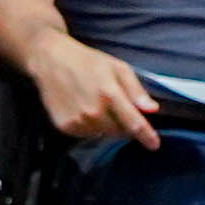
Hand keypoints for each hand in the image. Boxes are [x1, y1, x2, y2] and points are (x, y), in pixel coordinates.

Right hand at [27, 40, 163, 145]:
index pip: (133, 123)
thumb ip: (135, 90)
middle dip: (124, 124)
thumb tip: (152, 110)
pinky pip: (87, 134)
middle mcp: (93, 111)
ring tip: (97, 104)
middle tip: (116, 106)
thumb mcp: (117, 67)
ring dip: (106, 126)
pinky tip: (84, 109)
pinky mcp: (65, 127)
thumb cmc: (87, 61)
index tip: (154, 145)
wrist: (50, 60)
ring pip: (103, 135)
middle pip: (119, 132)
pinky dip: (90, 126)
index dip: (146, 136)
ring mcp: (78, 121)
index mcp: (109, 94)